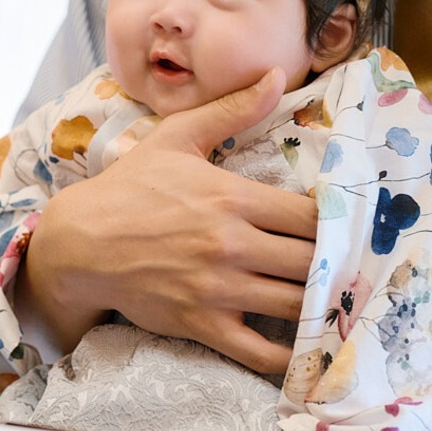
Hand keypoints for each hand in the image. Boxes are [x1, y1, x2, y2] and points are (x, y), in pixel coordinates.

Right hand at [16, 68, 317, 373]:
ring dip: (321, 305)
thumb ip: (233, 109)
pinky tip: (303, 345)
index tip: (345, 227)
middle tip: (350, 267)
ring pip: (296, 304)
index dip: (337, 223)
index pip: (312, 215)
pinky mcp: (202, 324)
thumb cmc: (131, 187)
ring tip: (336, 301)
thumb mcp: (178, 137)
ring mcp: (218, 288)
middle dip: (336, 264)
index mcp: (233, 197)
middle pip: (314, 261)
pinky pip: (259, 352)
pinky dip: (288, 355)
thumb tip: (276, 75)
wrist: (81, 242)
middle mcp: (232, 244)